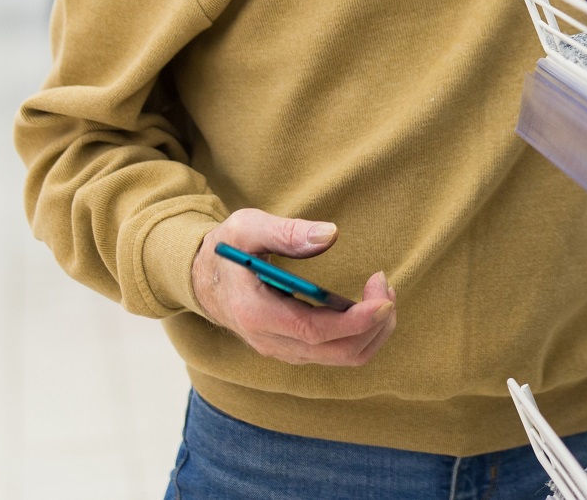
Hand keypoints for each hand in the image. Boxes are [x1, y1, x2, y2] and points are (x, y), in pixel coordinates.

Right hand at [192, 208, 395, 366]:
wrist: (202, 280)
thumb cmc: (228, 250)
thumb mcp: (247, 228)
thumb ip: (286, 231)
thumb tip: (330, 234)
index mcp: (257, 314)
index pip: (315, 332)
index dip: (356, 321)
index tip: (384, 300)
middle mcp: (271, 341)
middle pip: (338, 353)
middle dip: (374, 324)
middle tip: (385, 285)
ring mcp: (283, 349)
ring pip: (342, 357)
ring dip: (373, 329)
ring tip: (382, 290)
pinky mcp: (293, 348)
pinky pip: (336, 352)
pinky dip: (361, 332)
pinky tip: (368, 302)